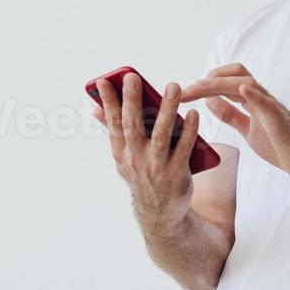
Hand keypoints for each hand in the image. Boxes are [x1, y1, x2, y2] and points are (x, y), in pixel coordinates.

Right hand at [93, 73, 202, 231]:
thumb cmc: (143, 176)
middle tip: (133, 77)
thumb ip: (113, 131)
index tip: (105, 81)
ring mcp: (156, 166)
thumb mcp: (123, 158)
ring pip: (162, 133)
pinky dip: (189, 130)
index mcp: (121, 152)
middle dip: (132, 100)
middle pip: (133, 125)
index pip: (113, 123)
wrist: (160, 212)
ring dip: (167, 108)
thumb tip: (96, 108)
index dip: (108, 101)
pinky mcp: (177, 173)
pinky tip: (193, 113)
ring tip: (172, 86)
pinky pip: (185, 147)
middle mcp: (136, 159)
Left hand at [179, 64, 289, 184]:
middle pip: (236, 74)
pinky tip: (243, 89)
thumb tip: (209, 101)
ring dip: (222, 84)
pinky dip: (255, 95)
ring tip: (201, 86)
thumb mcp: (247, 129)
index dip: (205, 83)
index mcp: (253, 100)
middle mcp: (262, 98)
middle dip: (209, 79)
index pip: (227, 82)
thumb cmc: (280, 145)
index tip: (186, 93)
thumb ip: (230, 114)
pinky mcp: (281, 122)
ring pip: (248, 84)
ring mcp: (273, 108)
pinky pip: (269, 105)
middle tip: (186, 91)